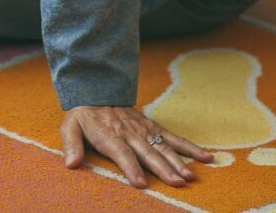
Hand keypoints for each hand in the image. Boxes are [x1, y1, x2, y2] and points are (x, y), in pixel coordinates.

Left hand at [61, 105, 213, 188]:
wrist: (96, 91)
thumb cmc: (83, 116)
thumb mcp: (69, 127)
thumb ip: (71, 145)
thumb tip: (70, 163)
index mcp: (110, 135)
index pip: (122, 153)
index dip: (131, 168)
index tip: (141, 183)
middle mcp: (130, 133)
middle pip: (148, 153)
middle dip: (162, 169)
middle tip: (177, 183)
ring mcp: (145, 130)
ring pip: (163, 147)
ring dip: (178, 162)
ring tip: (190, 176)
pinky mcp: (154, 127)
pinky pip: (174, 138)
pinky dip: (190, 148)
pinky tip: (205, 158)